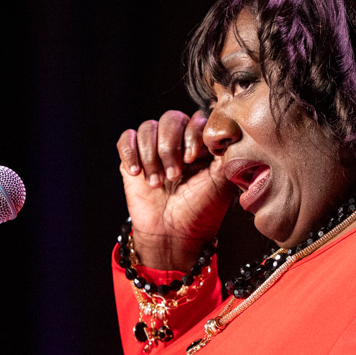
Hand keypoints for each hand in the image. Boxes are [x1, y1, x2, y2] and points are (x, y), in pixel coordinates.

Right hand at [117, 109, 233, 270]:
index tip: (190, 160)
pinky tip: (137, 173)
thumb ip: (226, 154)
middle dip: (169, 148)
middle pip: (170, 119)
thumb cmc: (201, 211)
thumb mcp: (222, 182)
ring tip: (157, 183)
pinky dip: (130, 153)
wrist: (174, 235)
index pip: (196, 119)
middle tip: (173, 177)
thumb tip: (229, 131)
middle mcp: (178, 140)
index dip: (191, 136)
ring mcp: (154, 148)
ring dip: (150, 156)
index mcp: (201, 143)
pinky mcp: (132, 158)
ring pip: (147, 129)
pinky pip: (126, 139)